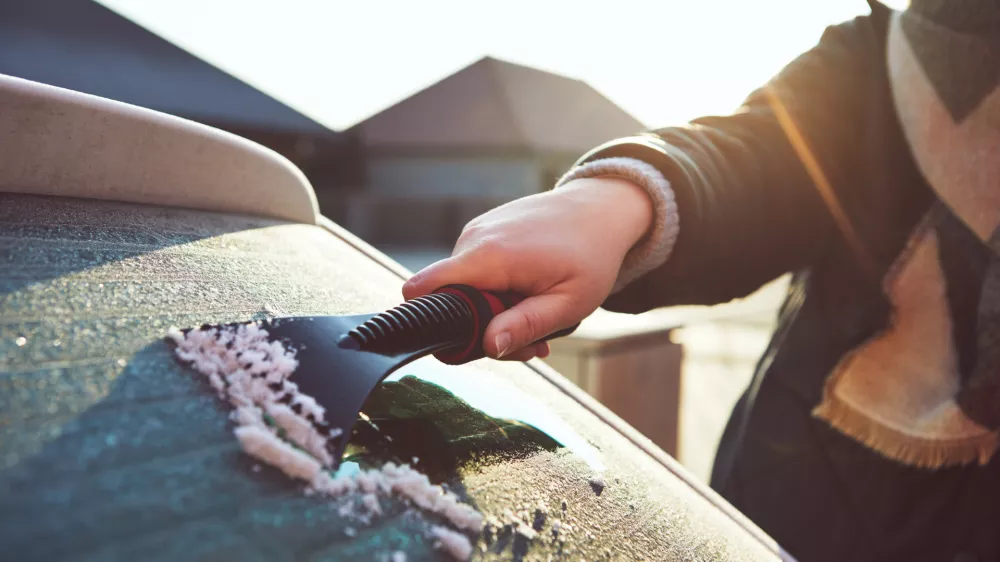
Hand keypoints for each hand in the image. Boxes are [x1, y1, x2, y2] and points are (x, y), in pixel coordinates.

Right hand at [403, 177, 653, 360]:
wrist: (601, 209)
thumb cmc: (591, 256)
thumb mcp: (569, 303)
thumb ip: (525, 325)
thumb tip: (488, 346)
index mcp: (489, 256)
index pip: (422, 290)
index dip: (433, 324)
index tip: (475, 343)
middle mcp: (473, 239)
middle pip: (448, 301)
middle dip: (483, 329)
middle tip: (532, 341)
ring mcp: (476, 232)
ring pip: (463, 289)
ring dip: (494, 312)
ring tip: (537, 312)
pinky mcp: (482, 232)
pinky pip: (474, 273)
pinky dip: (497, 291)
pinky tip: (529, 293)